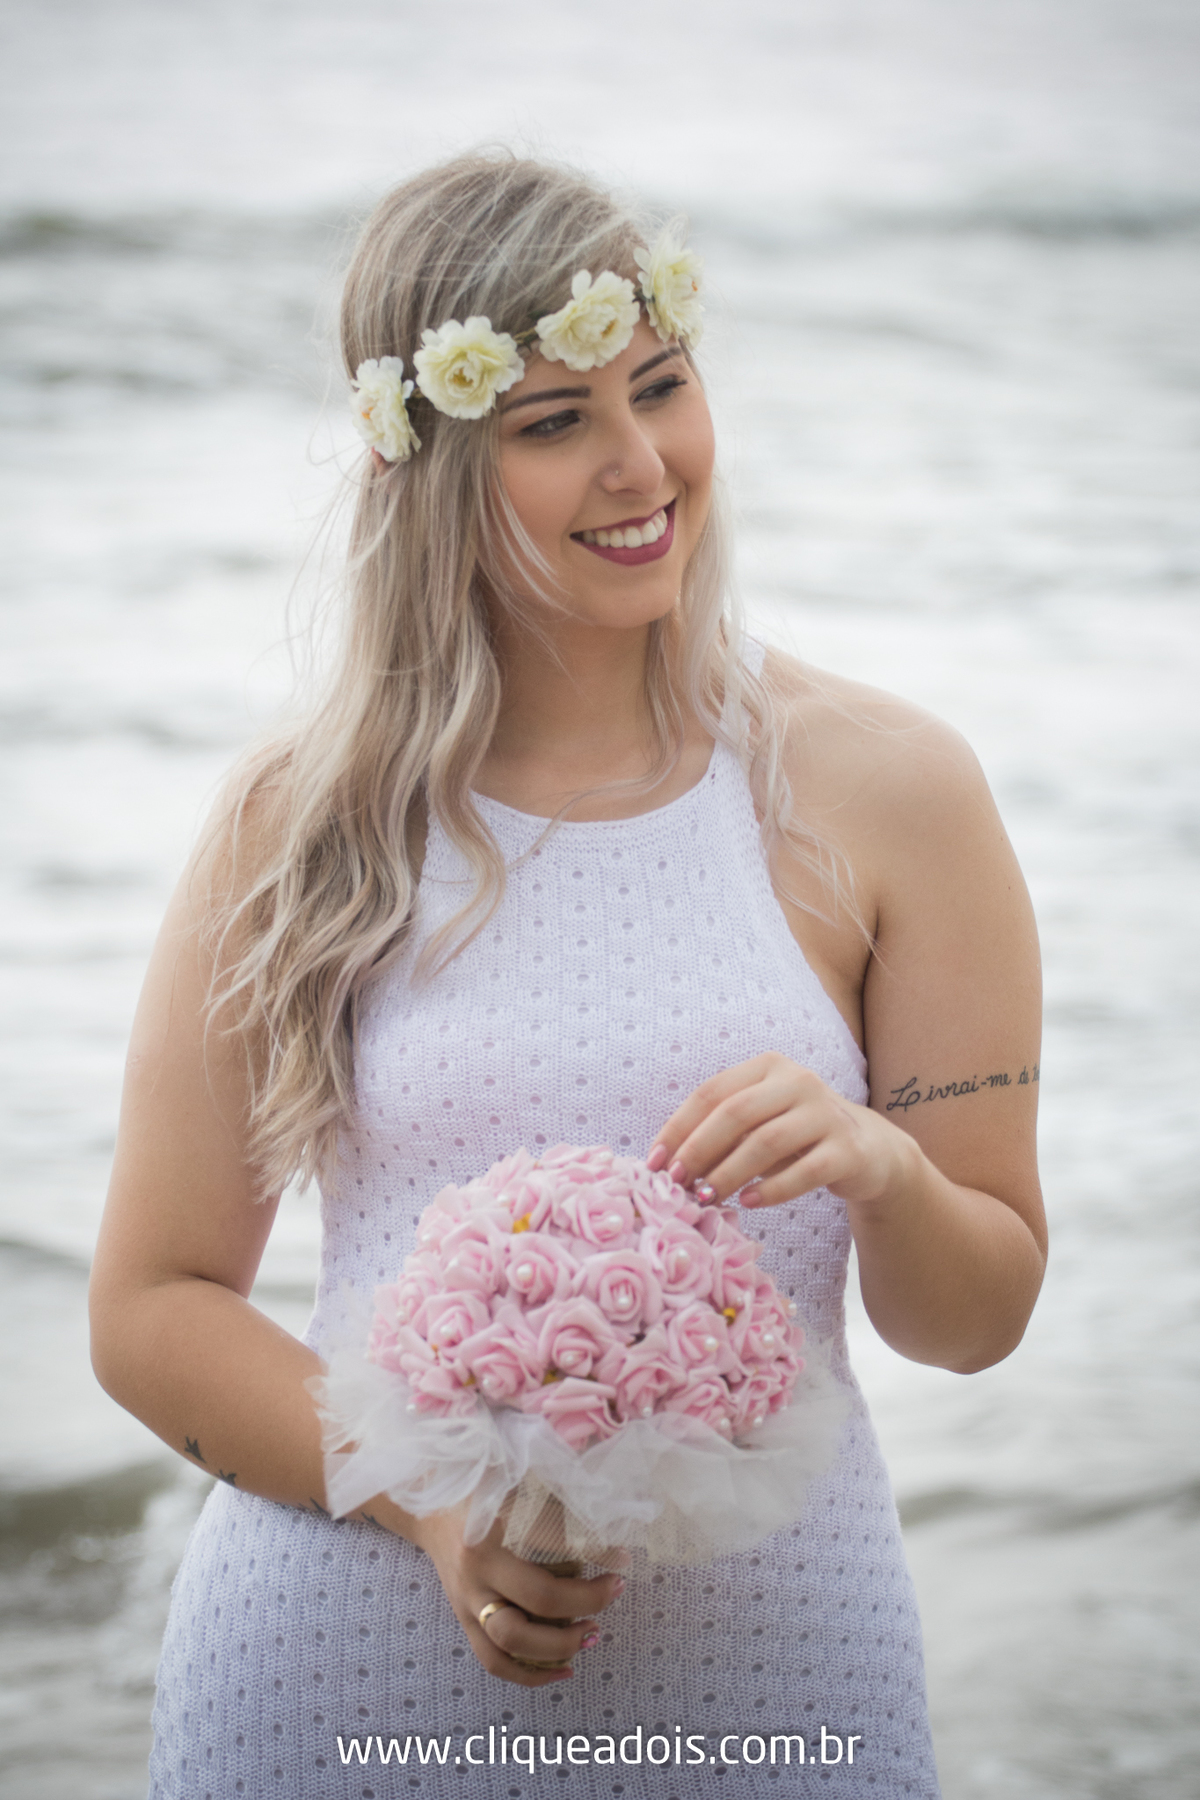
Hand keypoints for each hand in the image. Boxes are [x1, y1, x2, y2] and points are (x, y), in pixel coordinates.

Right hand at [413, 1507, 624, 1687]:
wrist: (427, 1510)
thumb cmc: (476, 1488)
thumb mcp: (511, 1479)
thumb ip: (552, 1496)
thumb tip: (608, 1517)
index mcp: (488, 1527)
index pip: (550, 1542)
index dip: (594, 1551)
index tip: (623, 1558)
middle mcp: (475, 1570)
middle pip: (534, 1601)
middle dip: (582, 1603)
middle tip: (613, 1592)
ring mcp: (466, 1602)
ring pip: (511, 1644)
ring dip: (559, 1646)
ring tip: (594, 1633)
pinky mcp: (464, 1621)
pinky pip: (494, 1660)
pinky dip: (530, 1674)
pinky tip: (565, 1670)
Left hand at [647, 1051, 916, 1210]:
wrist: (868, 1152)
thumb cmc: (797, 1138)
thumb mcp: (759, 1125)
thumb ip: (721, 1134)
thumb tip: (669, 1164)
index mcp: (768, 1067)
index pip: (712, 1092)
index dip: (679, 1127)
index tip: (654, 1162)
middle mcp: (798, 1080)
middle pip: (736, 1113)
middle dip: (699, 1150)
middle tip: (677, 1183)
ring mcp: (826, 1113)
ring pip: (767, 1142)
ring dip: (729, 1173)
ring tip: (707, 1198)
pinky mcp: (847, 1149)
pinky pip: (804, 1171)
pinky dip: (770, 1189)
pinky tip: (748, 1203)